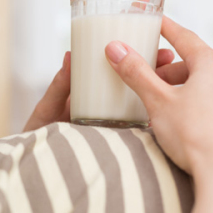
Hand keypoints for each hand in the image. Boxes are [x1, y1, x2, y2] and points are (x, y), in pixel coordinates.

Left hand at [24, 48, 174, 131]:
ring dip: (156, 92)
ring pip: (138, 103)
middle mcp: (105, 104)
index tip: (156, 48)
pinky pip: (132, 128)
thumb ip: (58, 86)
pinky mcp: (113, 140)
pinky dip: (148, 119)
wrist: (38, 164)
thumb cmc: (38, 132)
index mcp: (91, 91)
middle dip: (155, 72)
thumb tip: (70, 55)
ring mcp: (111, 122)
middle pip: (135, 83)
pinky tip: (164, 115)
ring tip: (174, 82)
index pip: (118, 69)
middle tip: (171, 61)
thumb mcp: (48, 107)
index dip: (138, 57)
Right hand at [105, 15, 212, 212]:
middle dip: (168, 68)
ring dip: (181, 87)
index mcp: (211, 64)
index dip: (167, 28)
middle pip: (193, 62)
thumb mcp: (158, 101)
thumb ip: (136, 73)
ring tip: (161, 102)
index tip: (156, 21)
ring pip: (203, 84)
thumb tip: (115, 48)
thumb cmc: (195, 135)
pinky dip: (194, 103)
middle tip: (147, 75)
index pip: (185, 37)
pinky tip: (183, 121)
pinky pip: (212, 103)